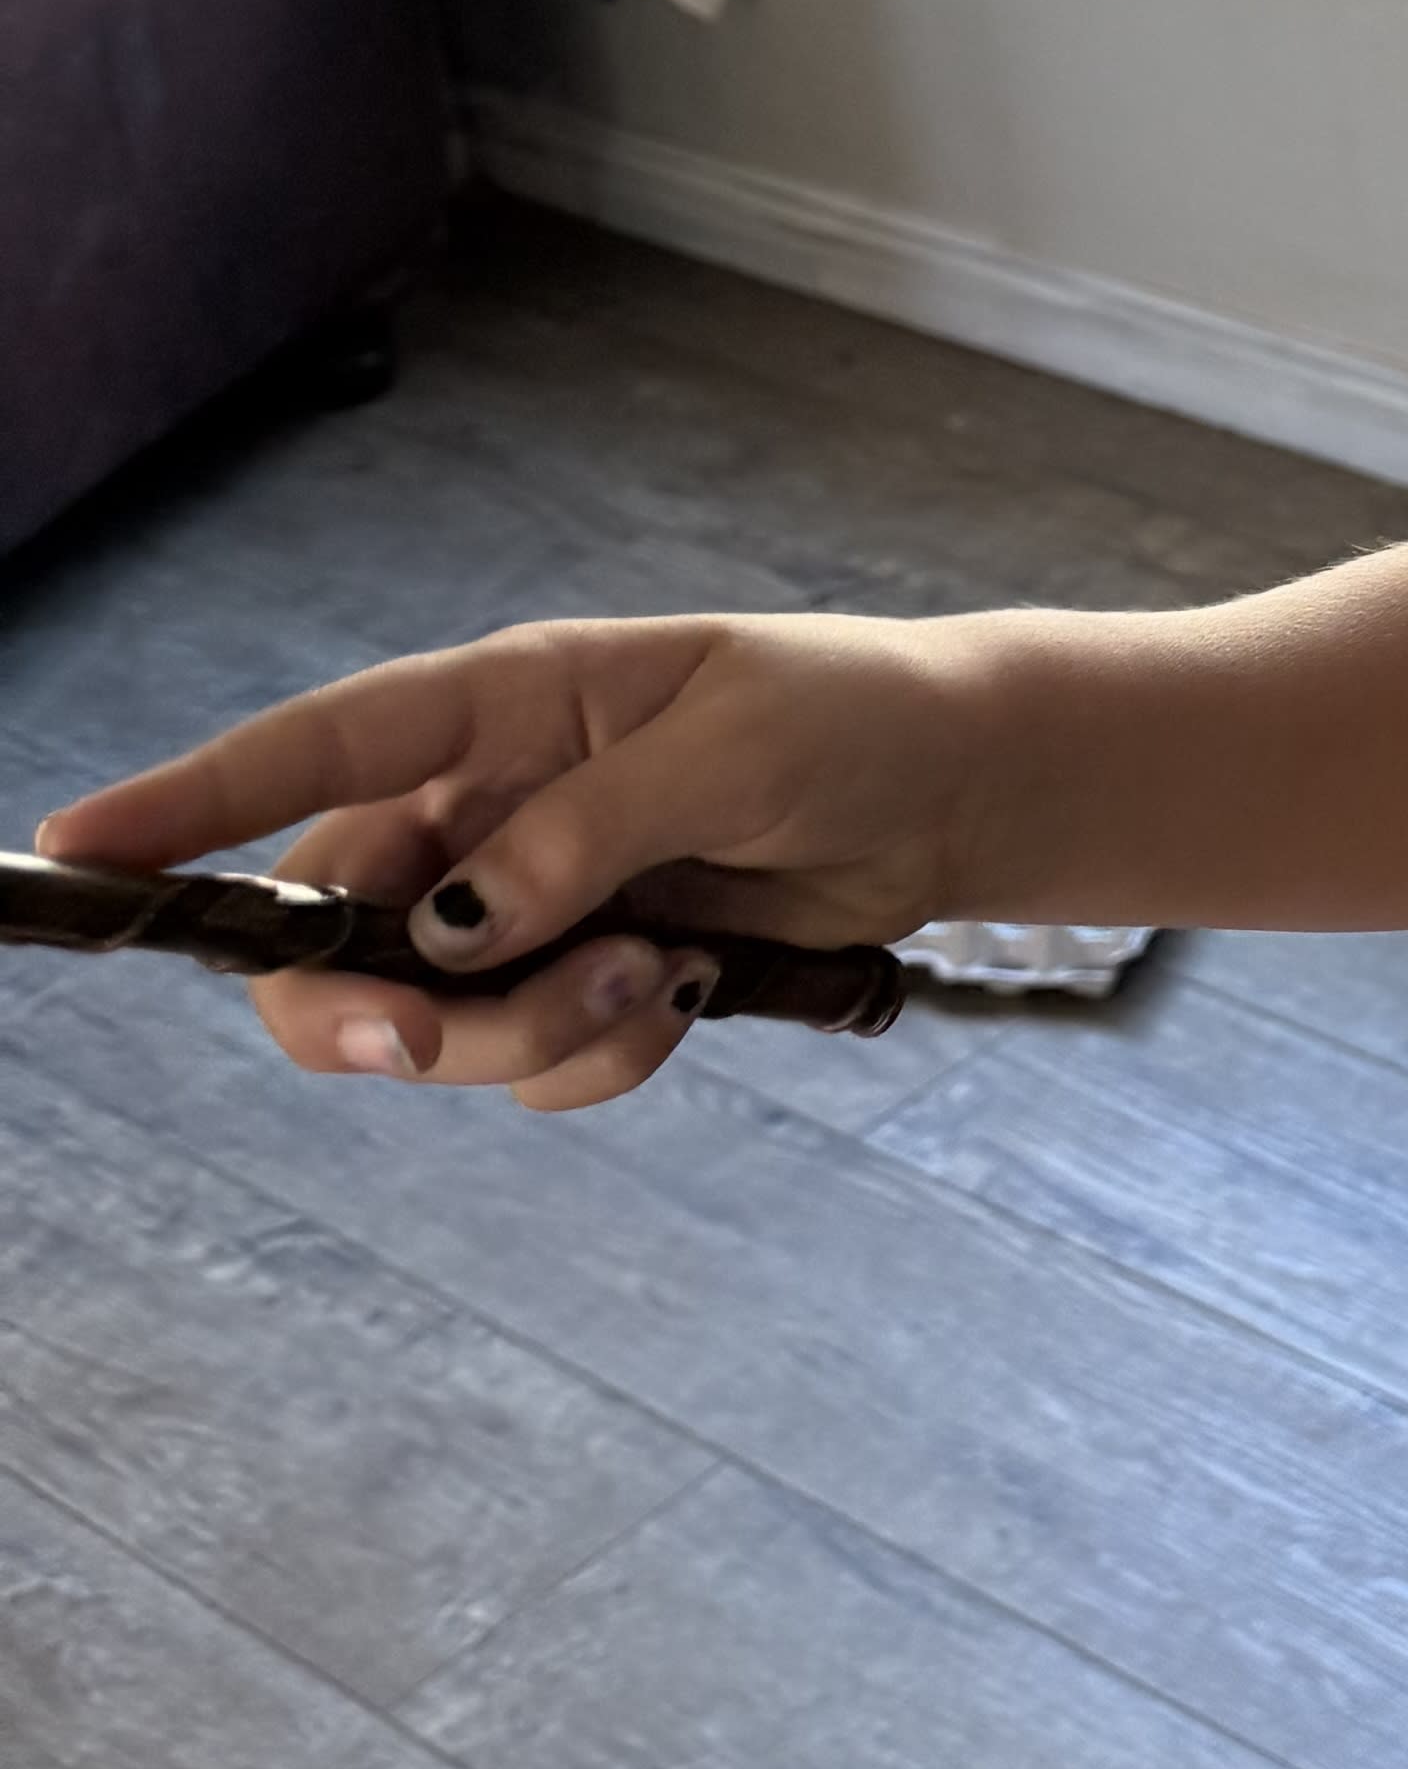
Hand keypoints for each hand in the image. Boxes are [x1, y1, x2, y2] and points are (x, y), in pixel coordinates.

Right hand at [34, 609, 991, 1111]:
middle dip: (375, 1013)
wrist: (958, 791)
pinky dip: (600, 1057)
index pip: (314, 752)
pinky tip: (690, 995)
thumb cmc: (852, 720)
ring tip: (661, 974)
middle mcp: (485, 807)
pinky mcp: (585, 976)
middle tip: (437, 1037)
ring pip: (428, 1024)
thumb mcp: (731, 748)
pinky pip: (530, 1064)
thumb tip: (449, 929)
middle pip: (331, 941)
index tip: (77, 851)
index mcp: (501, 705)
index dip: (187, 801)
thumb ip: (585, 833)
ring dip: (528, 1035)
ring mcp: (528, 903)